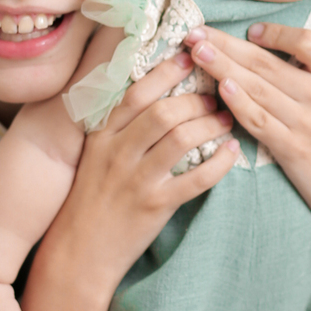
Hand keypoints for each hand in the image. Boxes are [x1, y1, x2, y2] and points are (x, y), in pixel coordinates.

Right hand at [48, 51, 240, 289]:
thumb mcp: (93, 157)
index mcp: (101, 136)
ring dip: (211, 124)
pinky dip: (220, 162)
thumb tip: (154, 98)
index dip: (166, 71)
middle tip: (215, 97)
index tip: (188, 57)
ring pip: (182, 138)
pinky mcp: (154, 206)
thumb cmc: (89, 202)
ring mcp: (136, 180)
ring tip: (225, 121)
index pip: (136, 93)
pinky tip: (231, 152)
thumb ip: (118, 129)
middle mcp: (117, 153)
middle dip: (197, 99)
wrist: (78, 253)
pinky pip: (196, 178)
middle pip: (164, 111)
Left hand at [183, 22, 310, 232]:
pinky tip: (220, 88)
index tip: (251, 30)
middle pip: (267, 63)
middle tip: (197, 32)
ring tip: (197, 53)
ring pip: (257, 88)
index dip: (277, 33)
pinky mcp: (293, 149)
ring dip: (222, 67)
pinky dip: (238, 103)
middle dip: (227, 45)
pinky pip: (259, 121)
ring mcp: (307, 122)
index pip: (307, 42)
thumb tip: (289, 45)